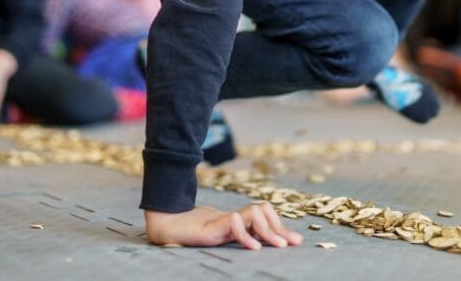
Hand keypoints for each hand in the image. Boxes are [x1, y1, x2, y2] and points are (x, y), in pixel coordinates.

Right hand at [145, 203, 302, 249]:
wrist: (165, 226)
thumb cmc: (191, 233)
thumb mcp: (221, 237)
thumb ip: (240, 236)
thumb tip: (264, 245)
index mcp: (237, 221)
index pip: (264, 215)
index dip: (280, 226)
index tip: (296, 240)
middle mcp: (232, 218)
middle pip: (263, 211)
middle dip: (279, 227)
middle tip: (291, 244)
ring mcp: (223, 220)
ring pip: (253, 213)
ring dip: (268, 230)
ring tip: (278, 246)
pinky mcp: (211, 226)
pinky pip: (234, 223)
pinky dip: (246, 235)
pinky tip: (254, 248)